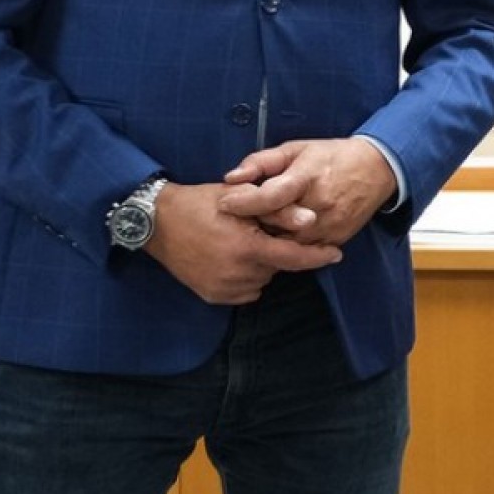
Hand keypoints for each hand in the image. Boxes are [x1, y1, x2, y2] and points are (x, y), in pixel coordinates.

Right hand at [145, 181, 341, 304]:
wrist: (157, 222)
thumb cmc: (201, 203)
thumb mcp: (242, 197)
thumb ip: (279, 211)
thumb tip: (312, 221)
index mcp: (246, 249)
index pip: (294, 258)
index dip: (317, 256)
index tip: (336, 254)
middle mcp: (236, 274)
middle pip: (278, 266)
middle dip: (277, 250)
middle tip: (260, 231)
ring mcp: (222, 289)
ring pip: (263, 279)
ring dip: (262, 264)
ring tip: (242, 241)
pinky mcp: (212, 296)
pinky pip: (245, 289)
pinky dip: (247, 275)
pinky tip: (231, 256)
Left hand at [218, 138, 397, 245]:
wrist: (377, 169)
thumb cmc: (331, 156)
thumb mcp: (296, 149)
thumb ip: (261, 162)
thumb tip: (231, 178)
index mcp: (307, 177)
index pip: (271, 196)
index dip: (244, 202)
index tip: (223, 203)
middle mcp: (319, 205)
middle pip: (275, 224)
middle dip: (252, 223)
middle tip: (235, 220)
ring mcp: (329, 226)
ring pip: (286, 243)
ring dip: (269, 237)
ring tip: (256, 229)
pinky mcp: (336, 239)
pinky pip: (303, 250)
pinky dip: (288, 245)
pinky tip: (280, 235)